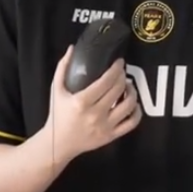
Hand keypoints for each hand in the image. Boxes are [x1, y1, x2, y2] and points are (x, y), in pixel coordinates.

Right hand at [44, 45, 141, 159]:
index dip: (116, 69)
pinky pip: (132, 123)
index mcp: (82, 102)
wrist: (58, 143)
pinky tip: (133, 104)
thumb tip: (72, 48)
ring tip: (128, 86)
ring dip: (132, 92)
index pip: (106, 81)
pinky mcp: (111, 136)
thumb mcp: (56, 90)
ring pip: (129, 106)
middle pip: (118, 90)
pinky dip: (137, 112)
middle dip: (123, 77)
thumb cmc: (57, 115)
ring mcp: (105, 126)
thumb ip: (63, 68)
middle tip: (122, 72)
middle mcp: (95, 114)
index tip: (119, 62)